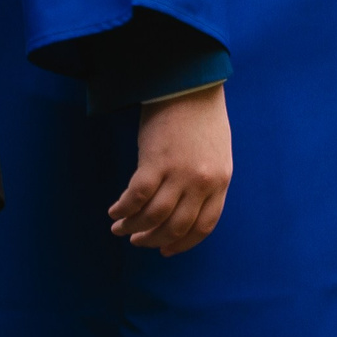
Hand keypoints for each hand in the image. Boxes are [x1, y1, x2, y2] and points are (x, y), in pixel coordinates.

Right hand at [109, 82, 231, 255]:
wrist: (190, 85)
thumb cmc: (202, 117)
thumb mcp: (216, 153)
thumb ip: (205, 181)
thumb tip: (184, 209)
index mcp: (220, 180)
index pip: (204, 225)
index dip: (183, 243)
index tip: (167, 251)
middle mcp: (202, 182)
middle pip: (177, 227)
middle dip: (155, 240)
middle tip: (138, 242)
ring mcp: (179, 173)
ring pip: (154, 217)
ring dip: (134, 228)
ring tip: (120, 228)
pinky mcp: (155, 163)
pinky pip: (136, 198)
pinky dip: (123, 210)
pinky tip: (115, 212)